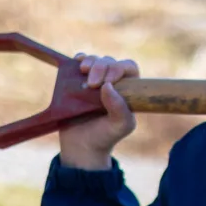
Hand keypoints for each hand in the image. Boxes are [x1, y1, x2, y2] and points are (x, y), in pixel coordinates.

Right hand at [58, 53, 138, 169]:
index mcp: (129, 90)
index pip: (129, 68)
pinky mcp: (78, 80)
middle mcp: (113, 82)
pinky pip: (80, 62)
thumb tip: (108, 85)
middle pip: (110, 62)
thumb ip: (120, 109)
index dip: (119, 69)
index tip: (108, 81)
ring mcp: (95, 79)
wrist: (82, 146)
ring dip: (90, 62)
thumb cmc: (106, 136)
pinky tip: (76, 64)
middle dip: (101, 68)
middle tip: (91, 84)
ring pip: (96, 60)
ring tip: (84, 72)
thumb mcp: (119, 126)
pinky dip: (79, 59)